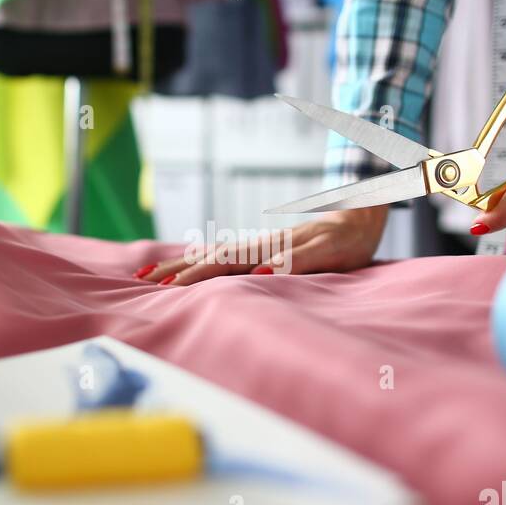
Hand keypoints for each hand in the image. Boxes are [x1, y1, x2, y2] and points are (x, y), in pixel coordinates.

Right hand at [135, 206, 387, 285]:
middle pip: (209, 258)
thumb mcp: (328, 252)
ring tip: (152, 273)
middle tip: (143, 283)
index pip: (222, 264)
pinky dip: (204, 257)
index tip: (167, 290)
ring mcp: (261, 245)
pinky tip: (191, 260)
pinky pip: (226, 252)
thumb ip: (296, 260)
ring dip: (183, 264)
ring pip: (214, 254)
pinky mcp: (266, 246)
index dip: (193, 276)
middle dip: (176, 271)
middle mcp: (259, 246)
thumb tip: (258, 270)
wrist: (363, 214)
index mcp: (270, 251)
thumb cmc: (349, 241)